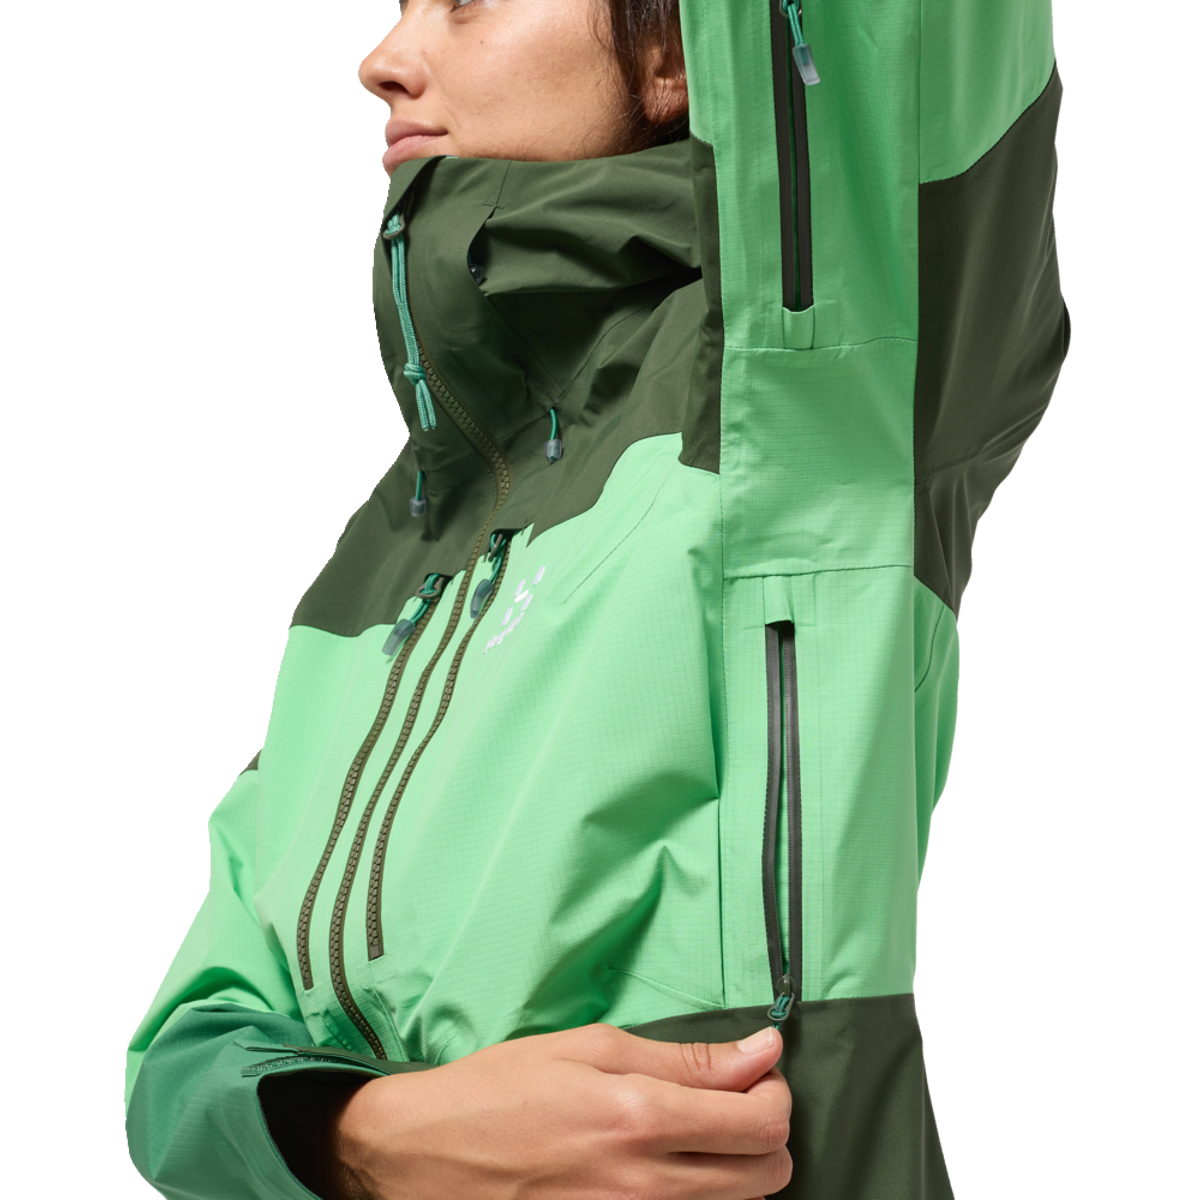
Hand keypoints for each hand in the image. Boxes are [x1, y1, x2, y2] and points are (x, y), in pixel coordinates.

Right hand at [333, 1021, 791, 1199]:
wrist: (425, 1156)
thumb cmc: (502, 1089)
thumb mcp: (590, 1048)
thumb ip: (685, 1058)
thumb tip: (762, 1051)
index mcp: (641, 1119)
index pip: (762, 1125)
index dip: (773, 1094)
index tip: (756, 1075)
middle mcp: (646, 1187)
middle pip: (767, 1176)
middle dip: (762, 1132)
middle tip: (729, 1103)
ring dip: (733, 1167)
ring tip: (692, 1133)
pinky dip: (693, 1195)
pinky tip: (662, 1167)